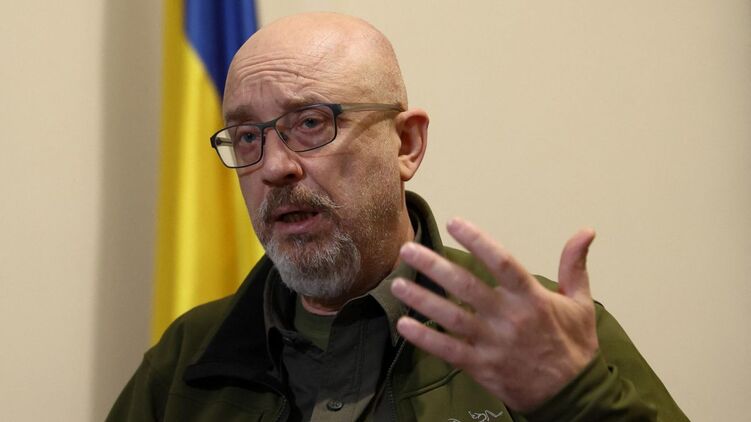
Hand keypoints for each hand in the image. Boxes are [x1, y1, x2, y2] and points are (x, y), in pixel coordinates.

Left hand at [391, 218, 597, 411]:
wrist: (573, 396)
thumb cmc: (574, 346)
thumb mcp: (581, 303)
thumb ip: (575, 265)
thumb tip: (585, 231)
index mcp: (532, 298)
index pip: (502, 262)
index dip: (477, 241)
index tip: (454, 223)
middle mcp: (509, 318)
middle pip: (466, 286)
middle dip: (433, 266)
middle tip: (407, 250)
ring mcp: (493, 344)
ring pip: (451, 317)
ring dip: (421, 299)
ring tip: (397, 284)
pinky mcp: (482, 366)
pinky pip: (448, 351)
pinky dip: (425, 338)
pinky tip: (404, 325)